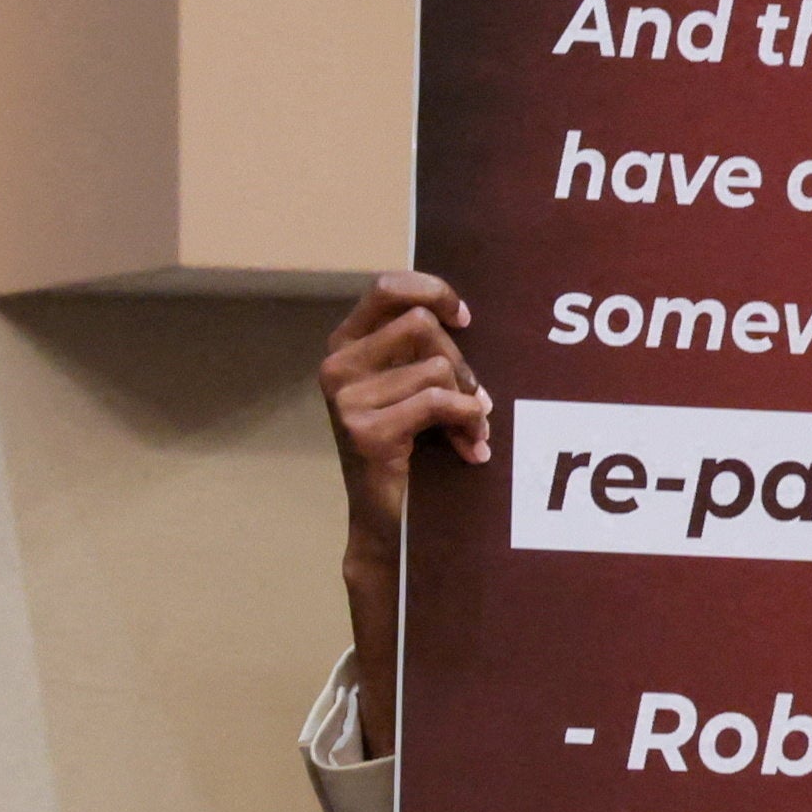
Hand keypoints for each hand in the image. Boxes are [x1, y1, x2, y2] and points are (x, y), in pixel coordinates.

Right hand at [320, 270, 484, 752]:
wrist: (393, 524)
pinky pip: (437, 401)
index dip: (434, 291)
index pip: (389, 287)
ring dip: (468, 402)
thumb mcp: (420, 390)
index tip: (467, 321)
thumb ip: (431, 351)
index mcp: (349, 345)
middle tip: (474, 404)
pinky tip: (469, 450)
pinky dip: (466, 423)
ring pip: (436, 367)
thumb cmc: (417, 453)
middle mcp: (337, 364)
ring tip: (470, 434)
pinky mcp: (363, 429)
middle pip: (423, 325)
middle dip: (462, 364)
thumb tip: (470, 316)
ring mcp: (344, 397)